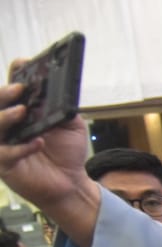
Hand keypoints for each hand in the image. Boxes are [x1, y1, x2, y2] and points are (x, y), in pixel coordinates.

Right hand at [0, 77, 98, 246]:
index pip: (11, 93)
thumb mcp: (71, 126)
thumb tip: (60, 92)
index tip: (21, 64)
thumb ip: (64, 109)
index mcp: (21, 114)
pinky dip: (21, 148)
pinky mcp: (5, 165)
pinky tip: (37, 143)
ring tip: (22, 112)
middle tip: (19, 89)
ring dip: (5, 118)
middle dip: (4, 95)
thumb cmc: (67, 153)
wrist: (71, 182)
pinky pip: (5, 155)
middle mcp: (8, 127)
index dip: (14, 77)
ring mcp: (4, 145)